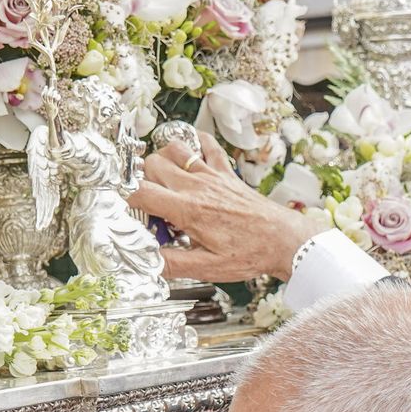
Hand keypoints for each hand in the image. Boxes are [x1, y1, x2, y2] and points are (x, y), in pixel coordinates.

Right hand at [128, 131, 322, 282]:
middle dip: (143, 180)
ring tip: (166, 182)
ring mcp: (212, 175)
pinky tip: (192, 158)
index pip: (141, 192)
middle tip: (151, 201)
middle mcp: (197, 187)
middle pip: (151, 164)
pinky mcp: (226, 172)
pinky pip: (207, 144)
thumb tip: (147, 261)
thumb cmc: (249, 254)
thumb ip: (174, 264)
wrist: (283, 240)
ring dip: (164, 160)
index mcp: (188, 210)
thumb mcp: (208, 268)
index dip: (127, 199)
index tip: (129, 210)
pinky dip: (196, 144)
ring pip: (174, 148)